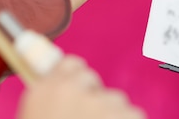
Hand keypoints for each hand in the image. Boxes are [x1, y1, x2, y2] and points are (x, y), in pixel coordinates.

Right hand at [17, 55, 145, 118]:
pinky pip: (133, 116)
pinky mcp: (128, 116)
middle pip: (93, 82)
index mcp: (45, 91)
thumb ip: (52, 105)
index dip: (76, 80)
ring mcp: (102, 103)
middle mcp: (73, 91)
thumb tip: (65, 96)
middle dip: (94, 100)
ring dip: (112, 116)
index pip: (70, 65)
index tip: (78, 91)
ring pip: (115, 101)